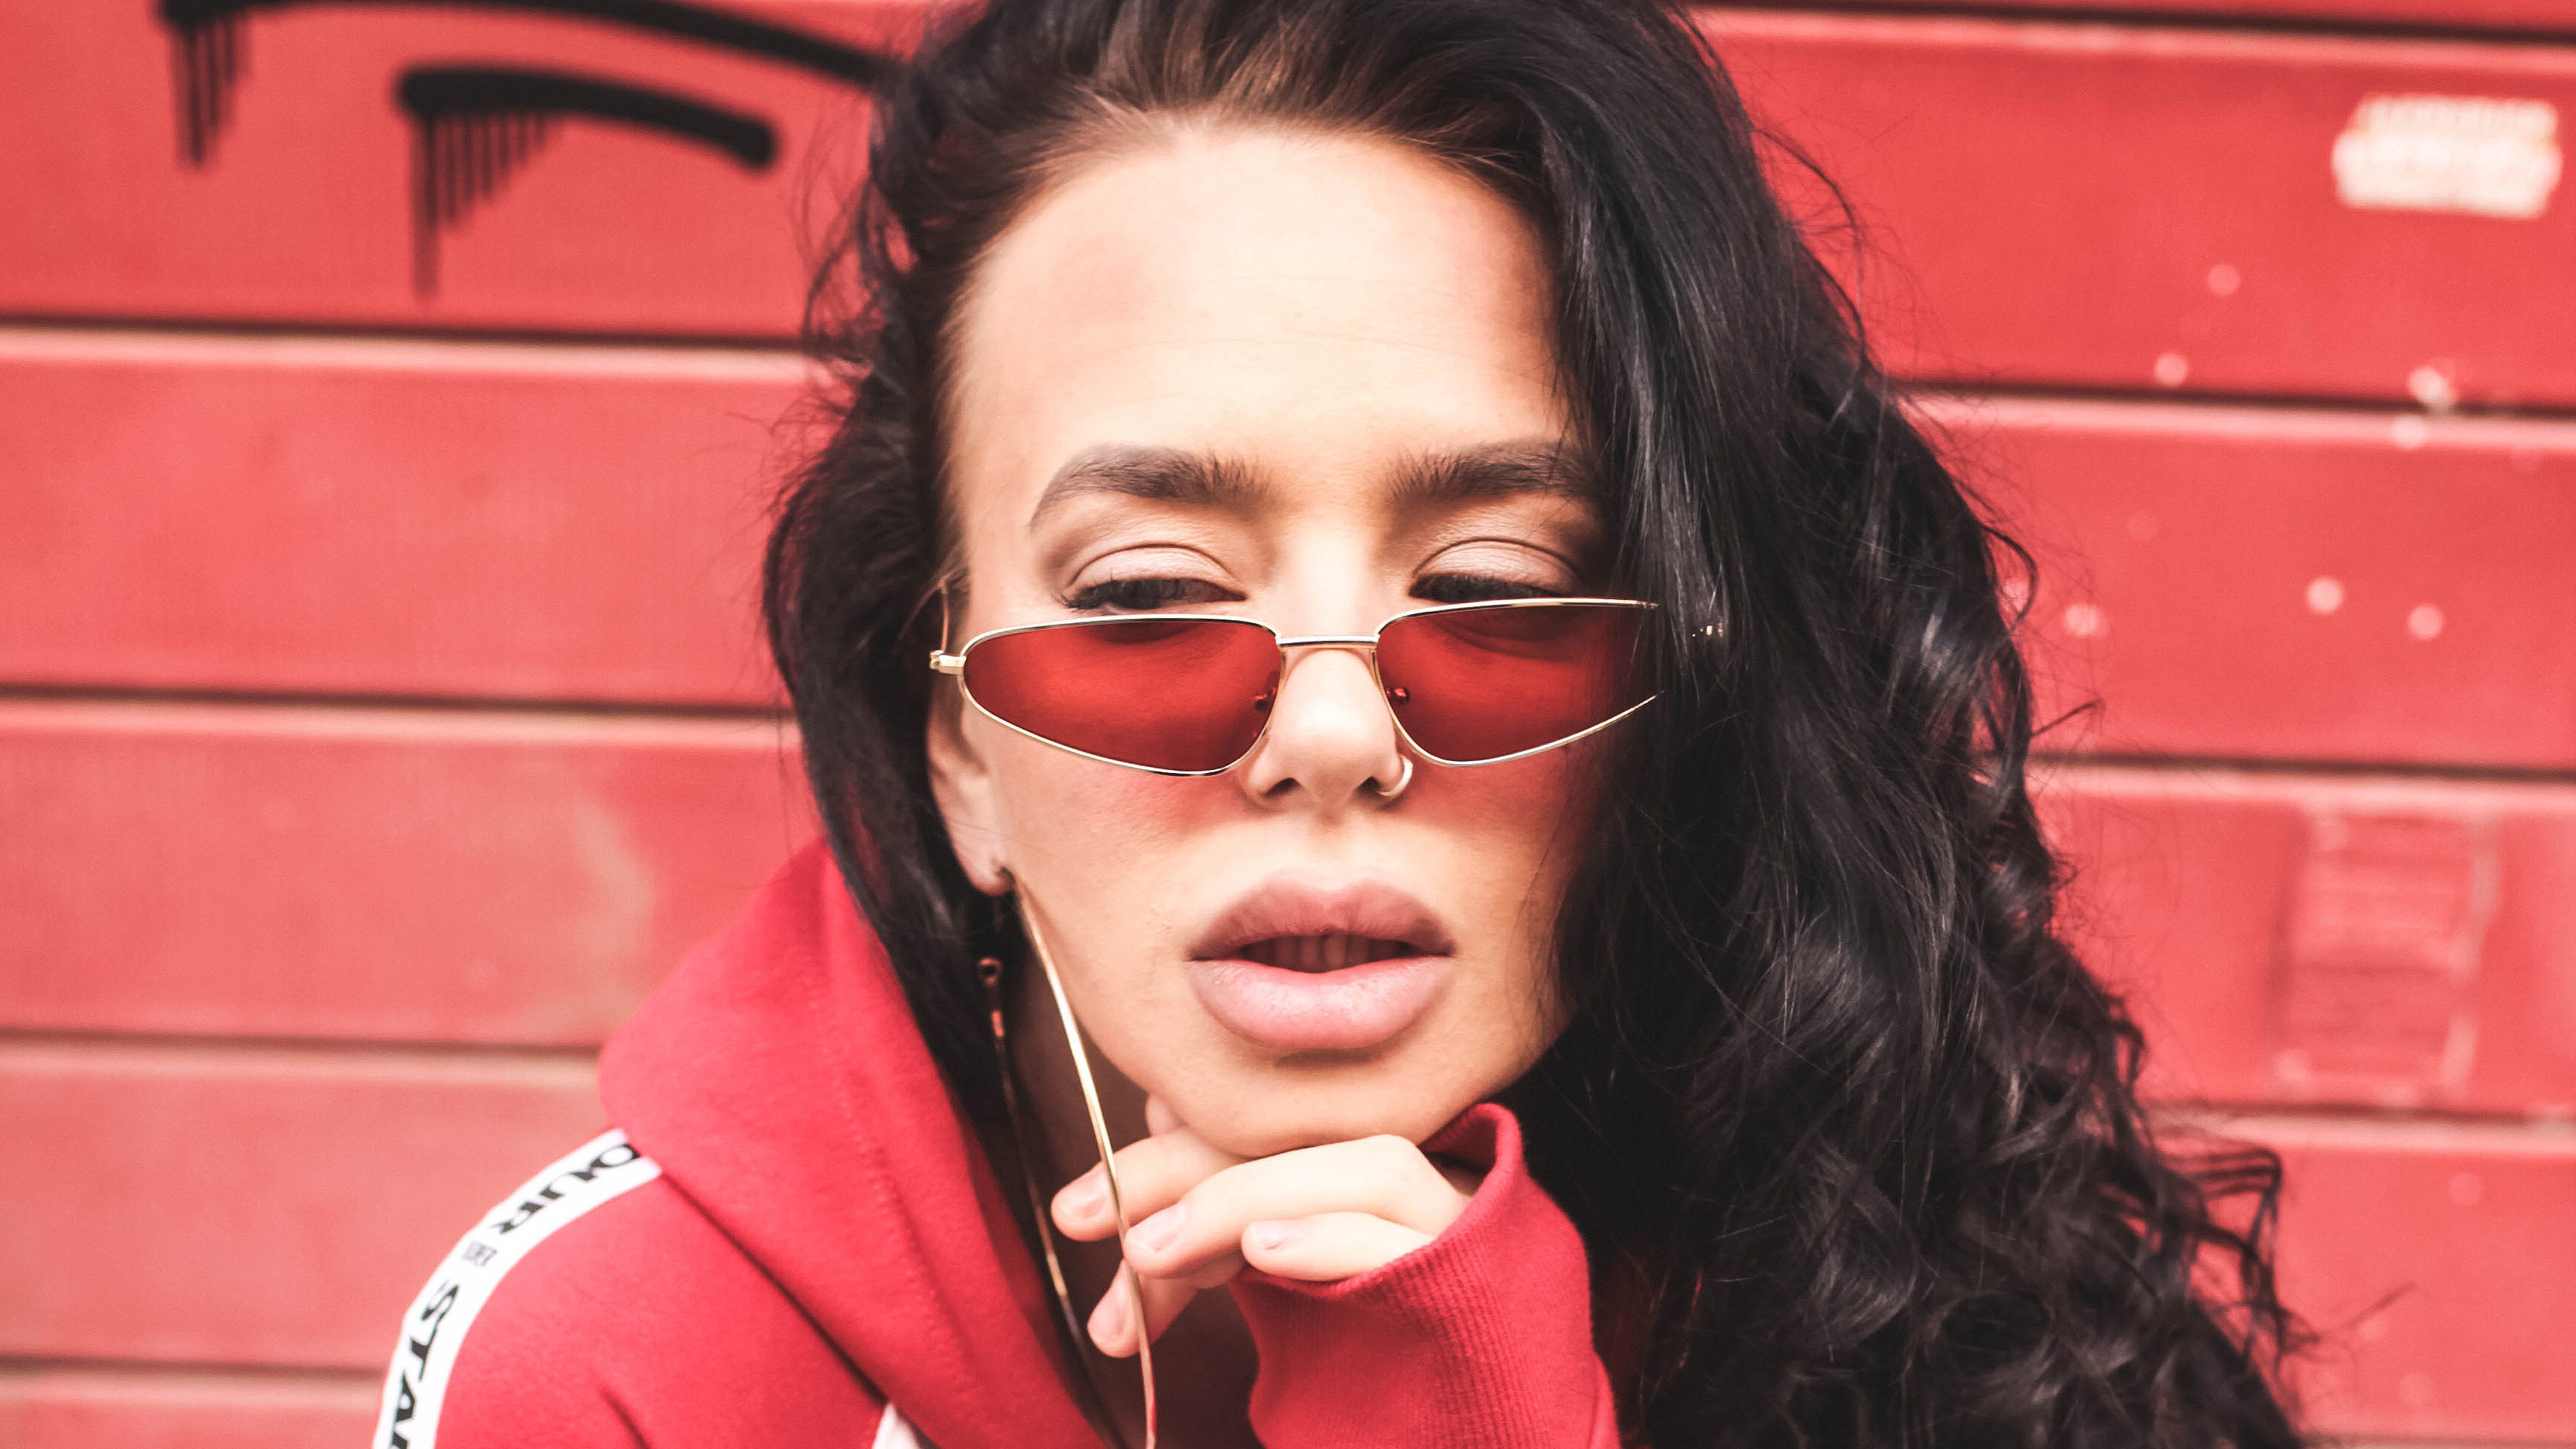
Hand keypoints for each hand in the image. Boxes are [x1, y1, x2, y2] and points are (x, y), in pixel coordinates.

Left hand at [1049, 1097, 1482, 1355]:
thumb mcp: (1291, 1289)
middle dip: (1185, 1173)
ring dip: (1244, 1196)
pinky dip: (1327, 1234)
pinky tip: (1262, 1250)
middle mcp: (1438, 1184)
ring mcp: (1468, 1227)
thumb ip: (1235, 1211)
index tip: (1078, 1210)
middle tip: (1086, 1220)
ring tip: (1152, 1248)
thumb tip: (1159, 1111)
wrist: (1493, 1446)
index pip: (1270, 1133)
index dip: (1168, 1159)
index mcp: (1384, 1178)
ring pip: (1365, 1168)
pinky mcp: (1482, 1281)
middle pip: (1307, 1139)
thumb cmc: (1398, 1368)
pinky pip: (1404, 1235)